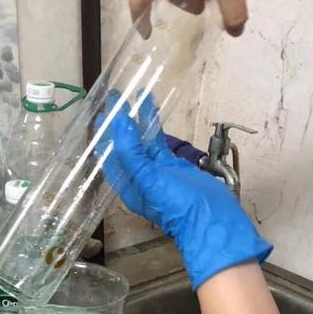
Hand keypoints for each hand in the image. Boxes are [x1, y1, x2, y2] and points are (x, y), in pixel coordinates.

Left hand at [98, 97, 270, 289]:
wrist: (212, 218)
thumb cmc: (176, 205)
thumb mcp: (149, 180)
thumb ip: (132, 153)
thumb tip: (119, 124)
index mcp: (128, 185)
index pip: (110, 157)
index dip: (104, 136)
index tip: (100, 113)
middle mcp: (139, 177)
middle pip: (124, 146)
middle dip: (118, 124)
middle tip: (113, 98)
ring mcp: (156, 170)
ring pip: (142, 140)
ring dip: (136, 119)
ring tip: (130, 96)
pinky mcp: (172, 164)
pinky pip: (158, 141)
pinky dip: (153, 124)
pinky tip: (150, 106)